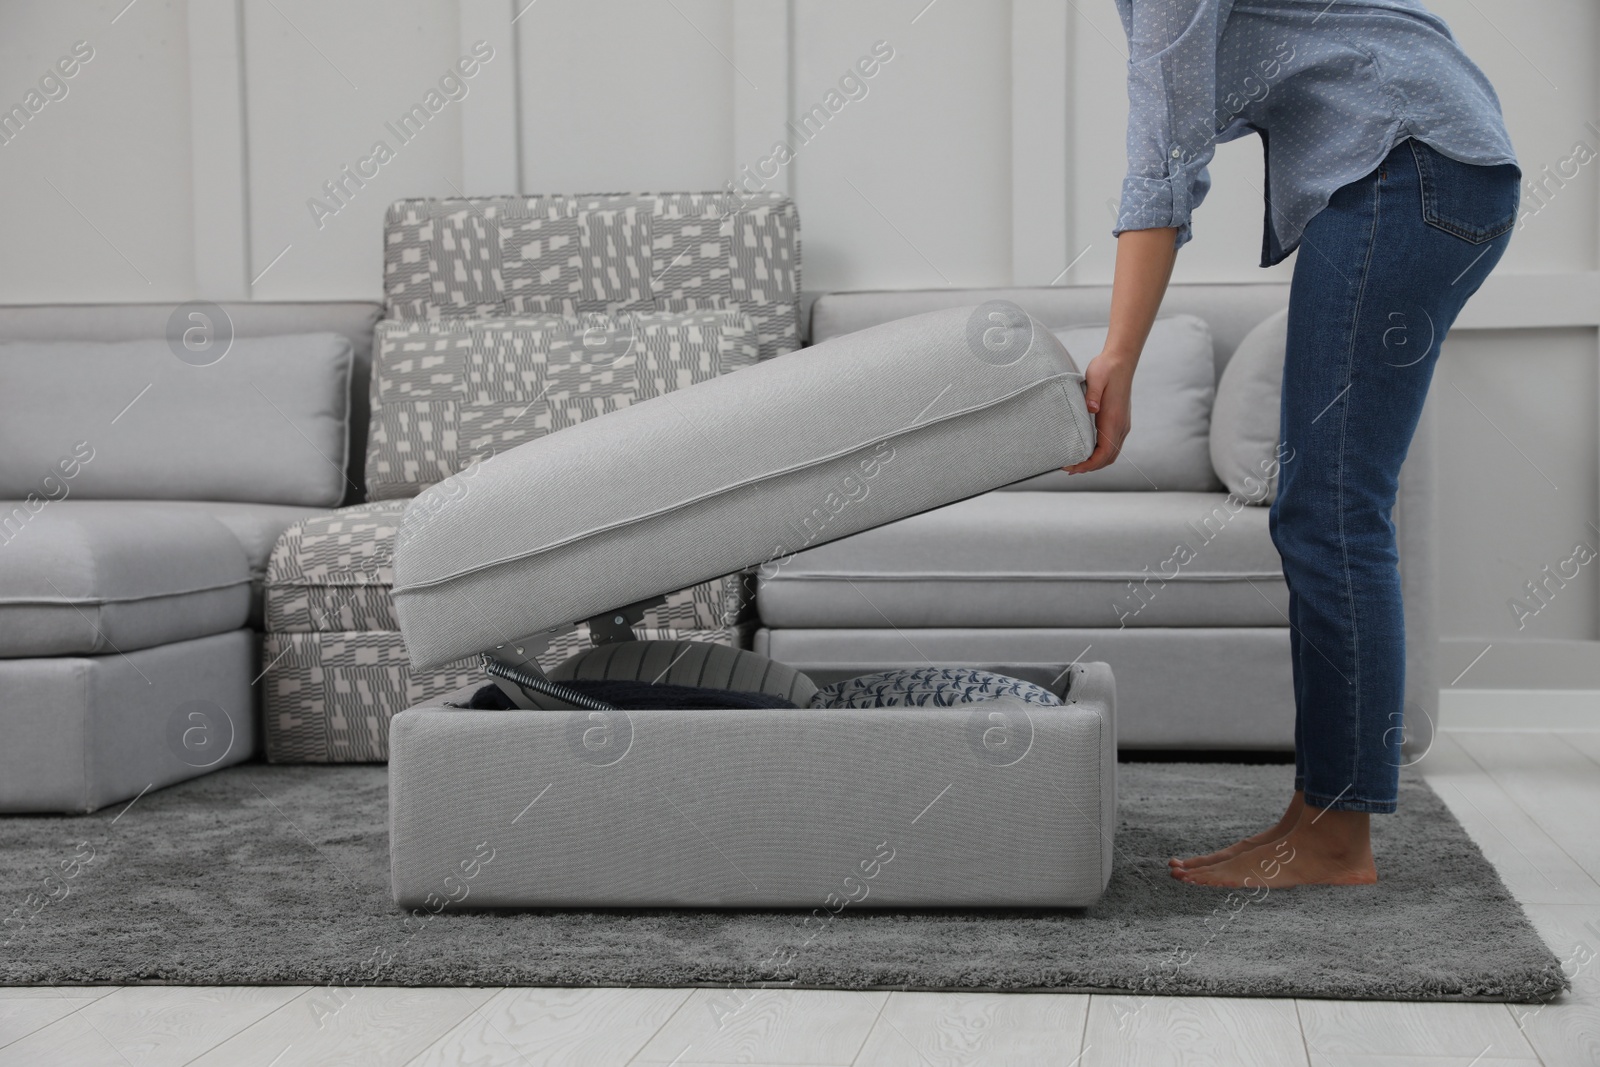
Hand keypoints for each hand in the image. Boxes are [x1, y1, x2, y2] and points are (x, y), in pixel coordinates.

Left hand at [1062, 350, 1134, 473]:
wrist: (1121, 361)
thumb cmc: (1105, 369)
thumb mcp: (1096, 377)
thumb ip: (1092, 393)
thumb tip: (1091, 408)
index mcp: (1114, 420)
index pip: (1103, 453)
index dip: (1088, 464)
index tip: (1071, 467)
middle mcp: (1121, 426)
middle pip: (1107, 458)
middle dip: (1089, 467)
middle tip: (1068, 469)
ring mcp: (1122, 424)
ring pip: (1111, 454)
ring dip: (1094, 462)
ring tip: (1075, 464)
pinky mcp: (1119, 421)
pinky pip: (1111, 445)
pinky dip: (1099, 454)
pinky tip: (1086, 451)